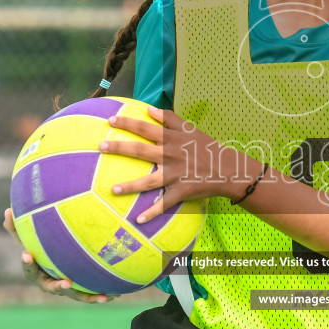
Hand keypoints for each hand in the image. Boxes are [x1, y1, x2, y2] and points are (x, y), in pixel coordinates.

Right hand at [4, 208, 109, 303]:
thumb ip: (16, 228)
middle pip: (52, 288)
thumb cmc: (37, 247)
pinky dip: (100, 295)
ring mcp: (64, 288)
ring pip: (75, 295)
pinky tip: (115, 295)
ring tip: (102, 297)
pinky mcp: (77, 290)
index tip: (26, 255)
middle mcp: (48, 282)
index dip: (27, 264)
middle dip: (58, 287)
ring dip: (88, 297)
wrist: (51, 263)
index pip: (28, 268)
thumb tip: (7, 210)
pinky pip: (89, 294)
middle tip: (66, 283)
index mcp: (35, 271)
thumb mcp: (26, 237)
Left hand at [100, 108, 255, 224]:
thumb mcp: (190, 128)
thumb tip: (148, 108)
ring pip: (149, 181)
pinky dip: (152, 212)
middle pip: (141, 151)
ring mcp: (175, 175)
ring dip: (130, 186)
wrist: (227, 169)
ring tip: (112, 189)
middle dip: (120, 148)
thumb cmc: (206, 147)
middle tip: (100, 147)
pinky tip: (138, 220)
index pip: (146, 128)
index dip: (128, 123)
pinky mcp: (181, 192)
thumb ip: (169, 118)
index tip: (110, 120)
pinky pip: (165, 204)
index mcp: (172, 139)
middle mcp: (171, 156)